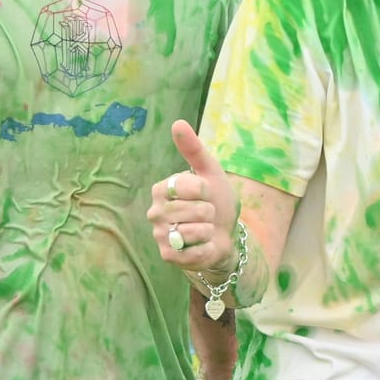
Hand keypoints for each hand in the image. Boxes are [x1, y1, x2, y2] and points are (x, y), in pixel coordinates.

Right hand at [149, 121, 238, 274]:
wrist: (224, 233)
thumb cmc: (215, 200)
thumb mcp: (210, 171)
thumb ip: (193, 149)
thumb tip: (177, 123)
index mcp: (162, 189)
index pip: (190, 185)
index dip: (206, 190)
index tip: (206, 193)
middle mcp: (155, 212)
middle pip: (195, 209)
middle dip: (210, 212)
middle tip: (206, 215)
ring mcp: (159, 235)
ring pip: (195, 230)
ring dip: (209, 230)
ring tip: (204, 229)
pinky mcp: (168, 256)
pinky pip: (195, 251)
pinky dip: (207, 248)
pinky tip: (204, 245)